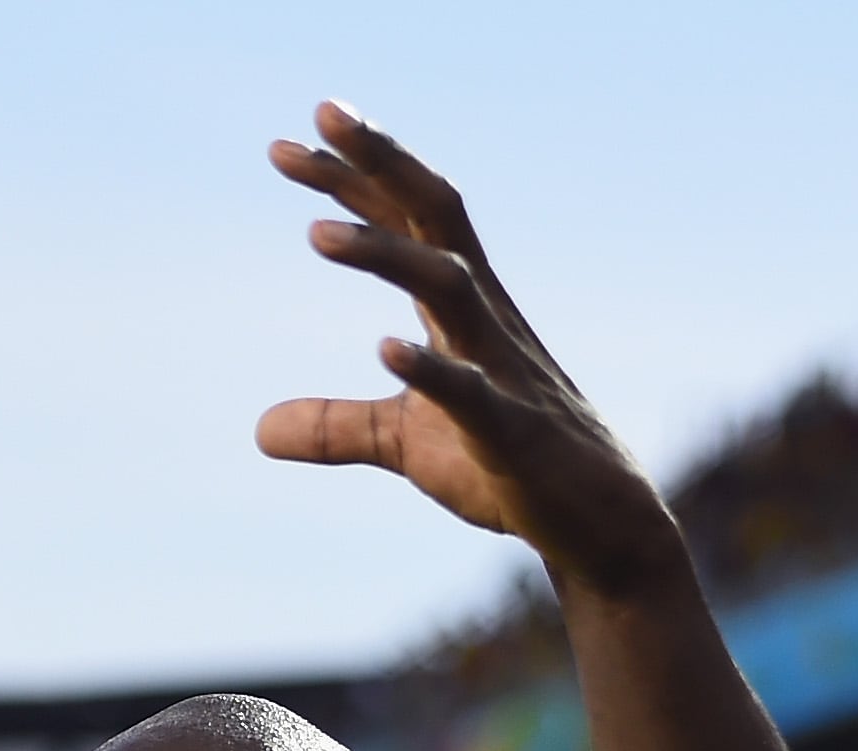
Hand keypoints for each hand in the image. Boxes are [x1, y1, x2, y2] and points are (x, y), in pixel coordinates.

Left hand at [258, 105, 682, 592]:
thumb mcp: (407, 443)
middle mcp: (485, 319)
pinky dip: (429, 369)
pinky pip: (472, 393)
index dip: (354, 178)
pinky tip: (384, 349)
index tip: (287, 145)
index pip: (407, 219)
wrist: (597, 528)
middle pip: (436, 217)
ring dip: (385, 255)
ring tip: (315, 232)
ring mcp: (503, 372)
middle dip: (380, 163)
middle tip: (320, 116)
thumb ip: (338, 427)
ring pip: (449, 288)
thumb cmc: (507, 468)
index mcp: (462, 308)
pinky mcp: (513, 436)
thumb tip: (260, 429)